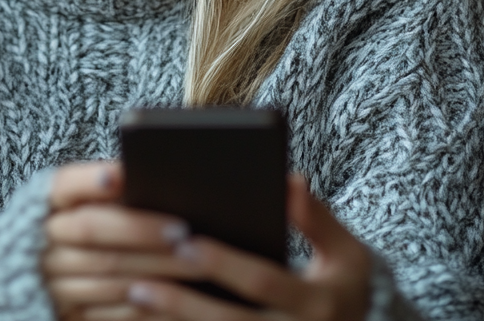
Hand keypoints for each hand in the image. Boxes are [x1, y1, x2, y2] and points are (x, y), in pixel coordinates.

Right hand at [43, 161, 203, 319]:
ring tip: (192, 263)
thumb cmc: (84, 219)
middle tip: (182, 230)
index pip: (65, 184)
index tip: (121, 175)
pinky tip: (178, 298)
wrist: (49, 268)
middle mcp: (44, 239)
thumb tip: (159, 175)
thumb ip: (114, 188)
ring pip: (107, 274)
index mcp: (48, 200)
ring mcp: (52, 280)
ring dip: (153, 270)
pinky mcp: (67, 314)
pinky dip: (147, 305)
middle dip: (140, 230)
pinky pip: (110, 312)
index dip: (90, 180)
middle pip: (92, 231)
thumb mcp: (86, 199)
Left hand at [127, 175, 371, 320]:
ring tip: (135, 301)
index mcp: (317, 304)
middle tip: (139, 281)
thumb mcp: (346, 251)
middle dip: (183, 303)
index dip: (222, 263)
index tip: (184, 241)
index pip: (262, 282)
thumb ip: (317, 218)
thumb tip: (291, 181)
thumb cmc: (348, 285)